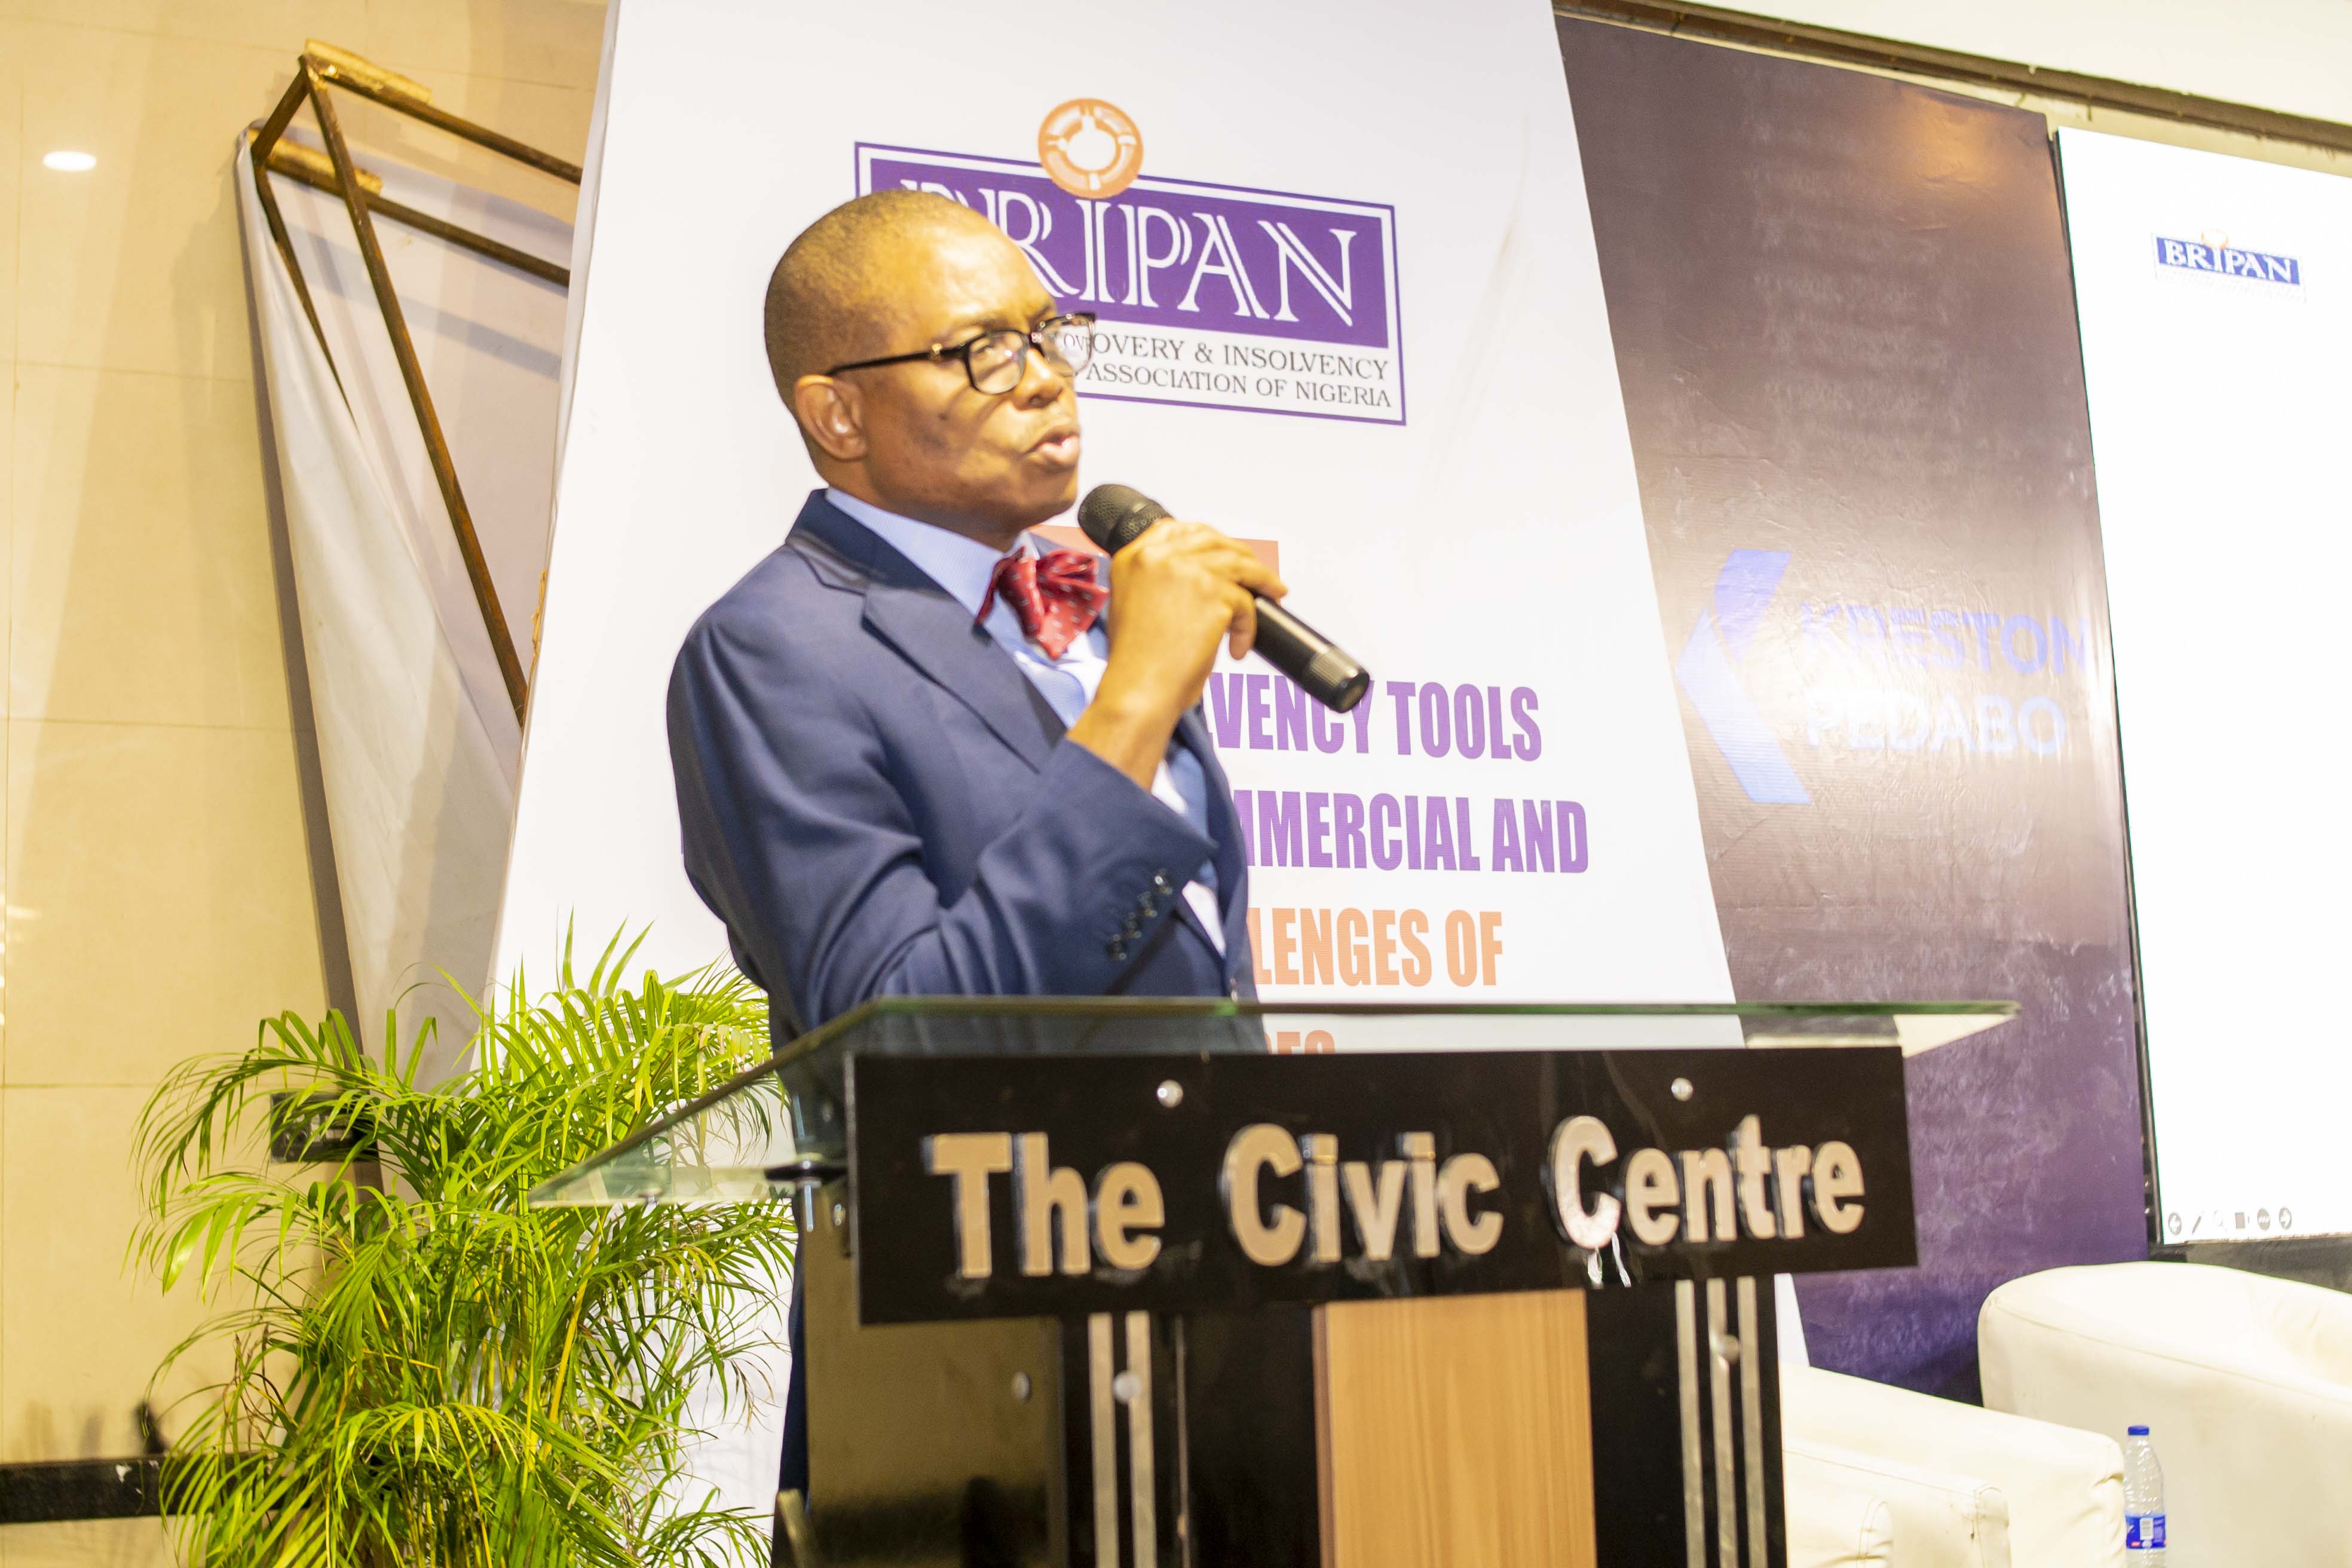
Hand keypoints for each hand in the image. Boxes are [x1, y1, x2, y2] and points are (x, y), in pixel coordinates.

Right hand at [1067, 520, 1286, 788]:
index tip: (1224, 550)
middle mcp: (1158, 557)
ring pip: (1239, 564)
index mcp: (1134, 558)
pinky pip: (1246, 603)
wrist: (1139, 688)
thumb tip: (1198, 575)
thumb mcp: (1133, 604)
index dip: (1206, 538)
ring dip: (1262, 580)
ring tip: (1273, 594)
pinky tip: (1238, 645)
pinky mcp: (1214, 593)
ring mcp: (1187, 571)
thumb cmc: (1136, 660)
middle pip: (1213, 541)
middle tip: (1257, 574)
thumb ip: (1158, 580)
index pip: (1177, 529)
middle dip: (1241, 556)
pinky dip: (1248, 626)